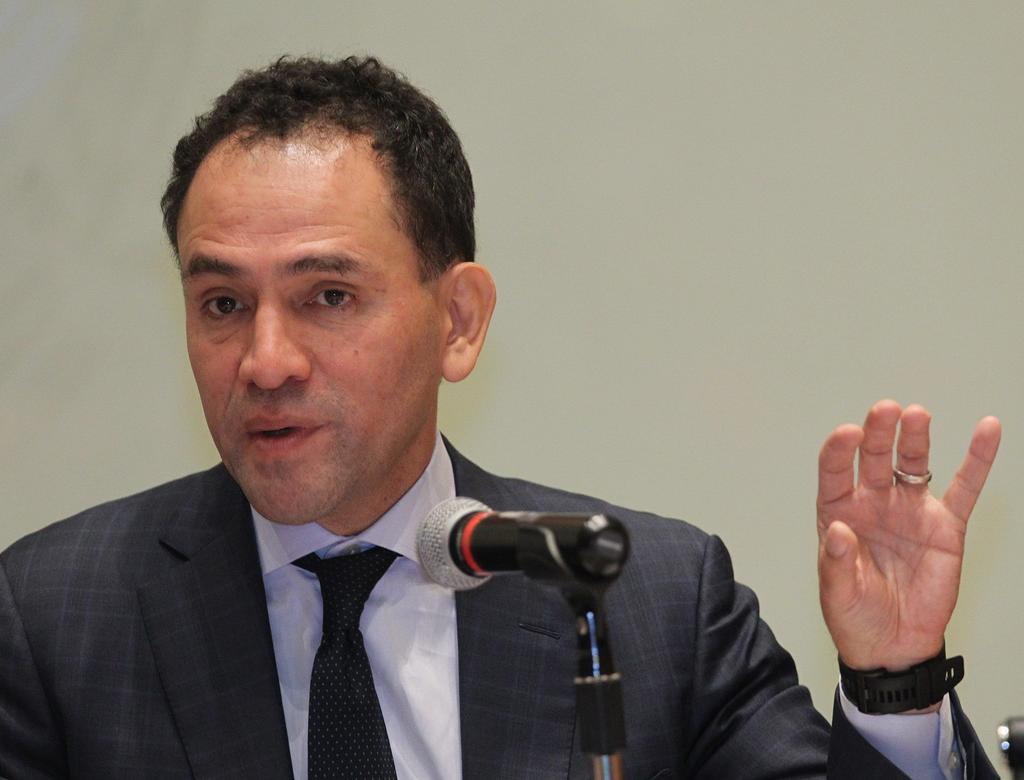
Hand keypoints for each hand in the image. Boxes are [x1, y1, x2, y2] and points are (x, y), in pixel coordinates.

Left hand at [816, 400, 999, 672]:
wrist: (893, 646)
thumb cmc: (856, 616)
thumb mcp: (837, 593)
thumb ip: (835, 562)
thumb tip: (835, 530)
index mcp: (838, 512)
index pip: (834, 471)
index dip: (838, 451)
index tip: (847, 434)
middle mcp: (873, 503)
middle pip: (874, 458)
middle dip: (878, 433)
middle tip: (885, 411)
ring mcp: (910, 510)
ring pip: (912, 463)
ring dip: (914, 438)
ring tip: (916, 415)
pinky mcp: (945, 526)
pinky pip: (964, 488)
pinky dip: (977, 459)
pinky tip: (987, 429)